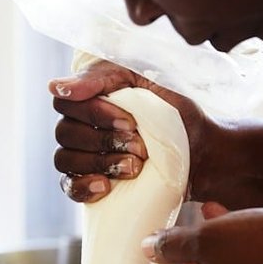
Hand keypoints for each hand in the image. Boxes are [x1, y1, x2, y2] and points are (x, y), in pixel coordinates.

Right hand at [49, 60, 210, 202]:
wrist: (206, 155)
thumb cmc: (179, 115)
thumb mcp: (150, 83)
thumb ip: (104, 76)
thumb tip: (56, 85)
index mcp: (94, 97)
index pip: (65, 101)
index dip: (93, 113)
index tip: (130, 122)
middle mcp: (83, 124)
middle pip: (64, 131)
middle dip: (104, 140)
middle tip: (140, 146)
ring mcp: (85, 156)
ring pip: (65, 159)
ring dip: (100, 162)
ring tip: (135, 167)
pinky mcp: (93, 183)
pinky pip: (68, 186)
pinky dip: (83, 187)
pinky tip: (106, 187)